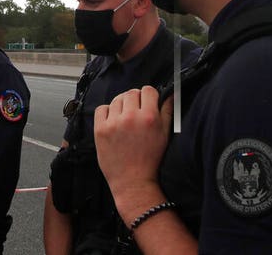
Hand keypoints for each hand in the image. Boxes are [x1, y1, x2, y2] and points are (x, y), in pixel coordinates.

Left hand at [94, 86, 172, 200]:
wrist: (132, 180)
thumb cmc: (150, 159)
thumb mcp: (165, 135)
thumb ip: (167, 111)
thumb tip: (170, 94)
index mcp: (149, 117)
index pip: (148, 90)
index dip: (149, 96)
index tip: (148, 103)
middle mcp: (131, 117)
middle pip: (131, 93)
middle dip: (135, 100)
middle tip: (136, 113)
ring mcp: (114, 123)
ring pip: (117, 99)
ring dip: (121, 106)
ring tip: (125, 120)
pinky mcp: (100, 129)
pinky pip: (102, 108)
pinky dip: (107, 112)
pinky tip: (113, 122)